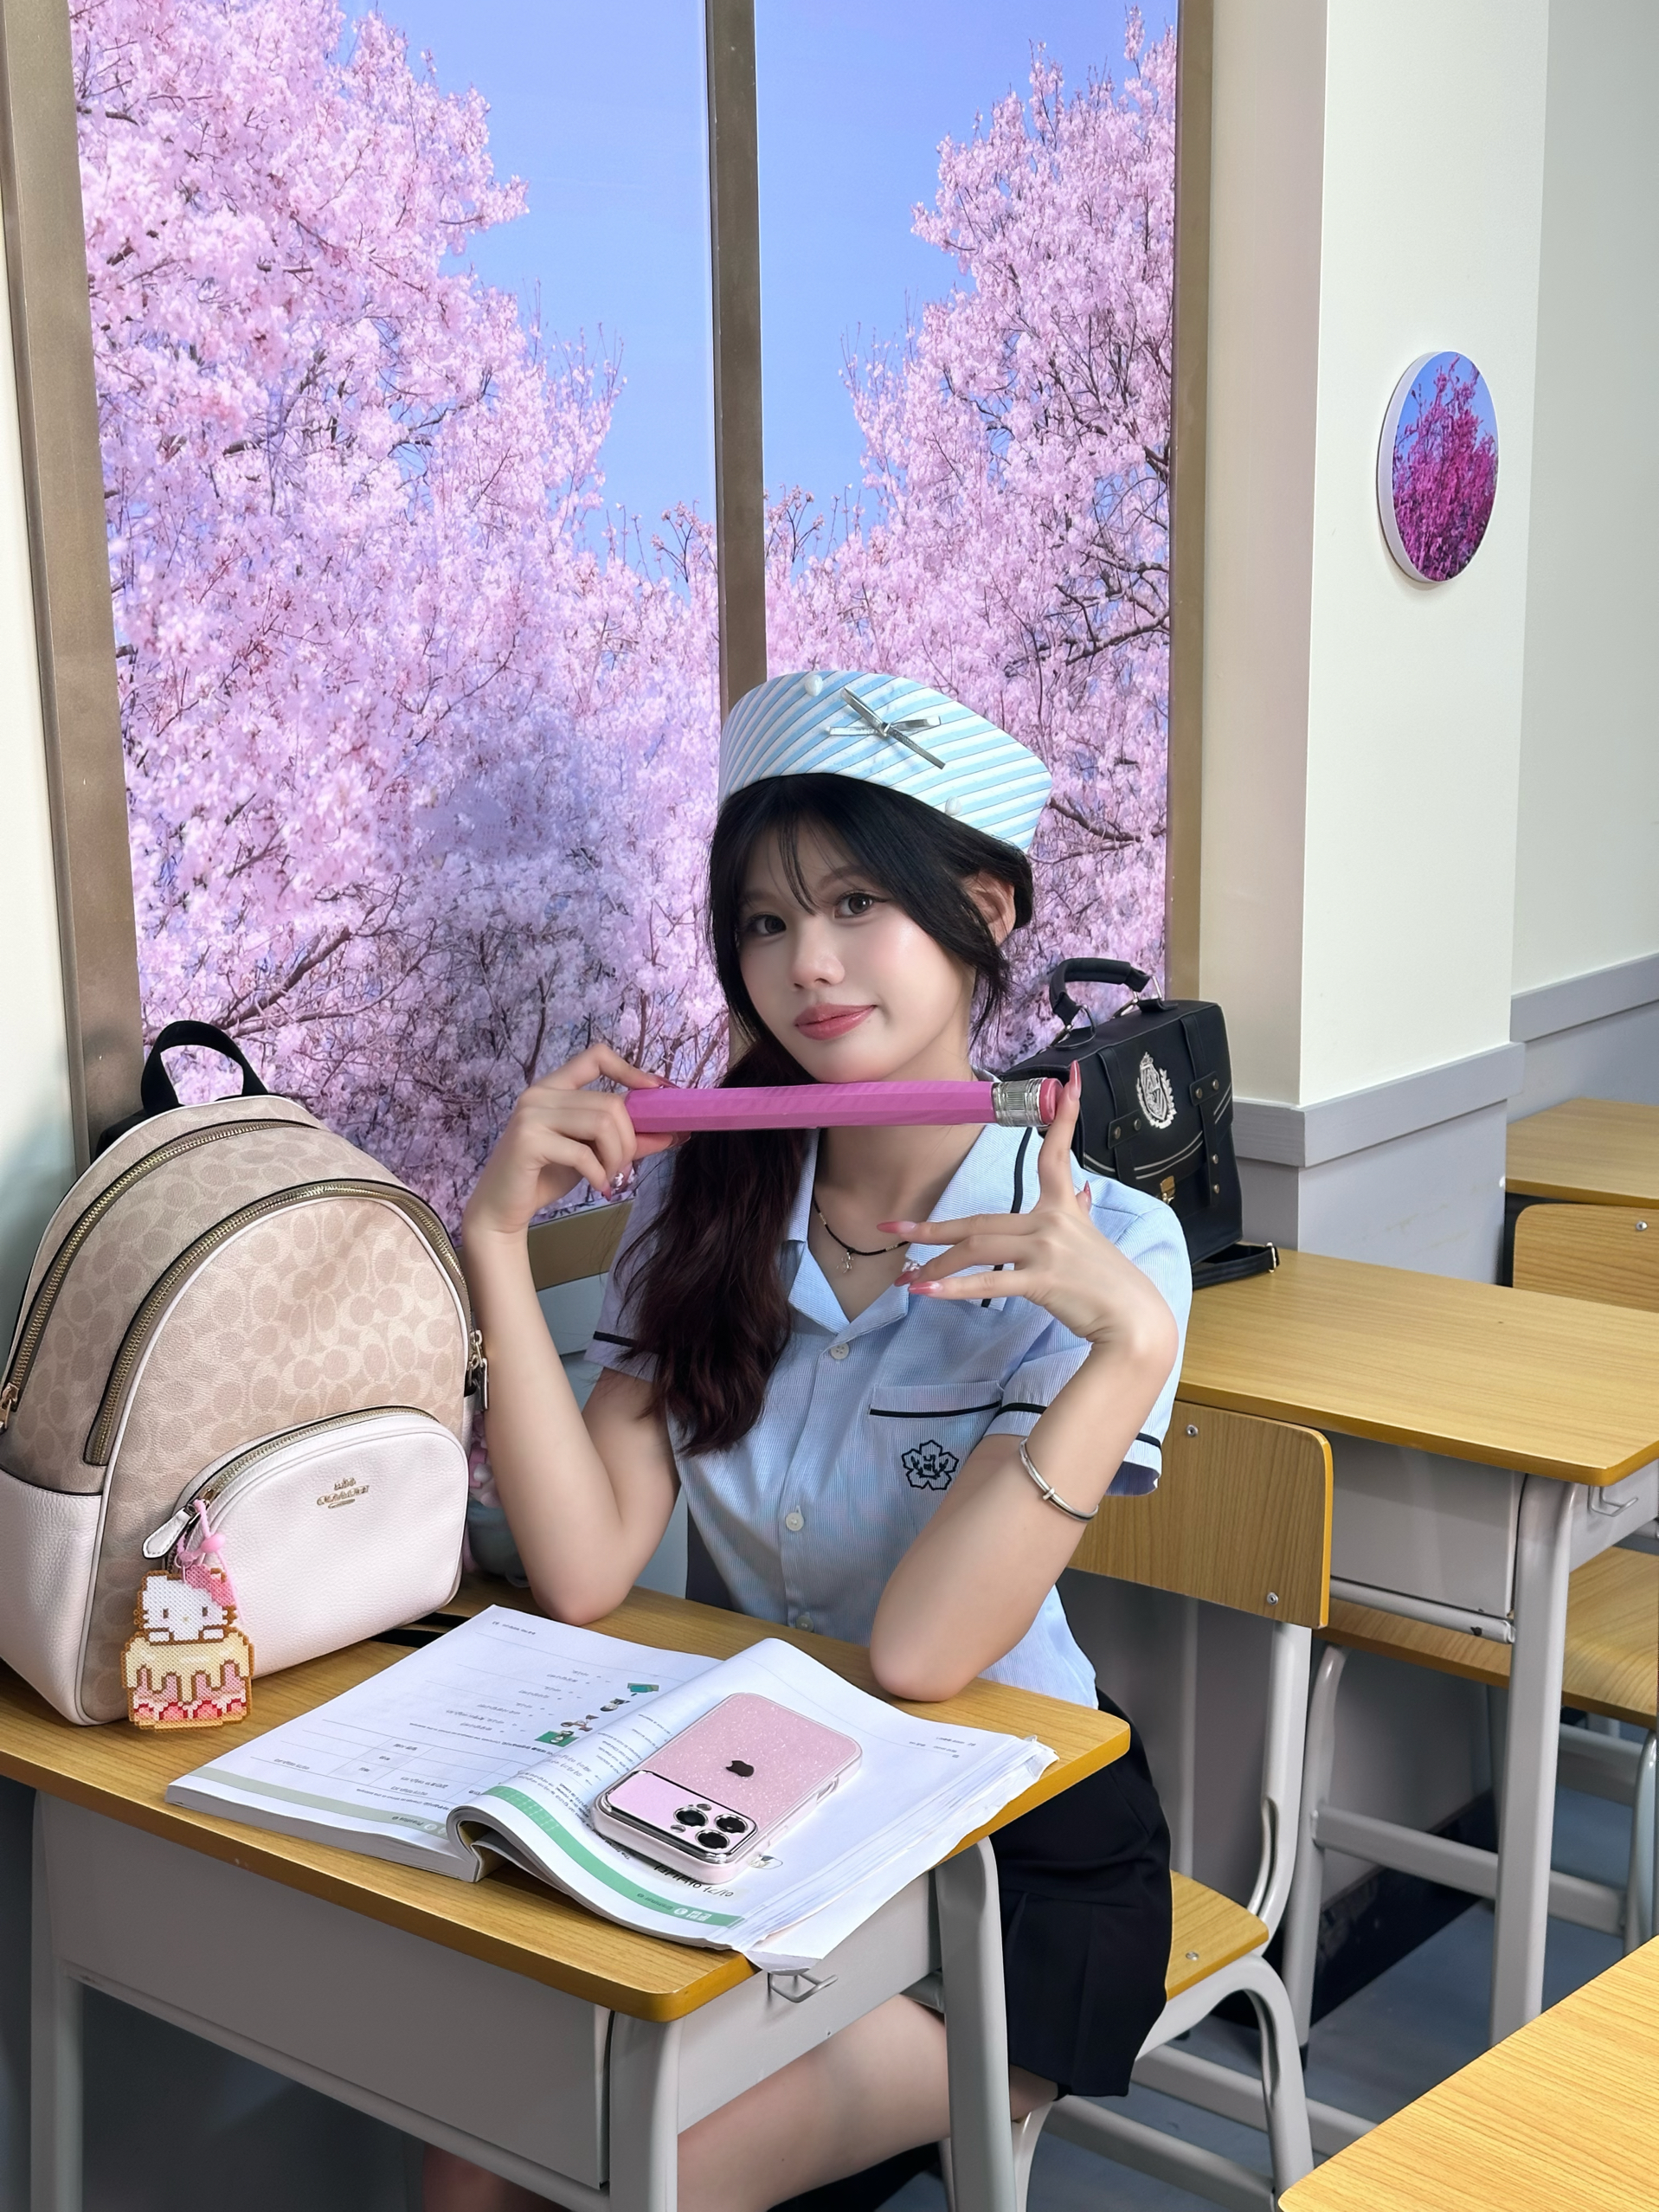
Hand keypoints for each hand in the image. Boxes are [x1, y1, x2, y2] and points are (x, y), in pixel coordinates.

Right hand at [461, 1043, 671, 1244]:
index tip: (654, 1091)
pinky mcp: (528, 1141)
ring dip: (617, 1157)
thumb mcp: (592, 1153)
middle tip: (625, 1166)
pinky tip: (599, 1186)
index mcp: (554, 1087)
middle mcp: (540, 1094)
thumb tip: (673, 1133)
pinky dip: (600, 1173)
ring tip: (610, 1176)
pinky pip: (583, 1153)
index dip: (629, 1069)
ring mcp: (531, 1115)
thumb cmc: (546, 1175)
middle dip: (629, 1139)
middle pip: (610, 1103)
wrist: (502, 1208)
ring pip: (602, 1124)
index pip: (595, 1057)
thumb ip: (626, 1140)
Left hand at [879, 1063, 1175, 1355]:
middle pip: (981, 1221)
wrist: (1134, 1319)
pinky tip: (926, 1291)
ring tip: (906, 1277)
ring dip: (937, 1262)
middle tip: (893, 1230)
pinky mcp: (1044, 1281)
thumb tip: (1081, 1190)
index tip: (1066, 1080)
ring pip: (978, 1249)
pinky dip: (954, 1288)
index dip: (1061, 1118)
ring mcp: (1047, 1251)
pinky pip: (991, 1282)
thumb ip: (1080, 1211)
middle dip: (934, 1229)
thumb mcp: (1094, 1239)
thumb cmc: (1110, 1281)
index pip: (1056, 1155)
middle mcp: (1051, 1223)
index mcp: (1063, 1208)